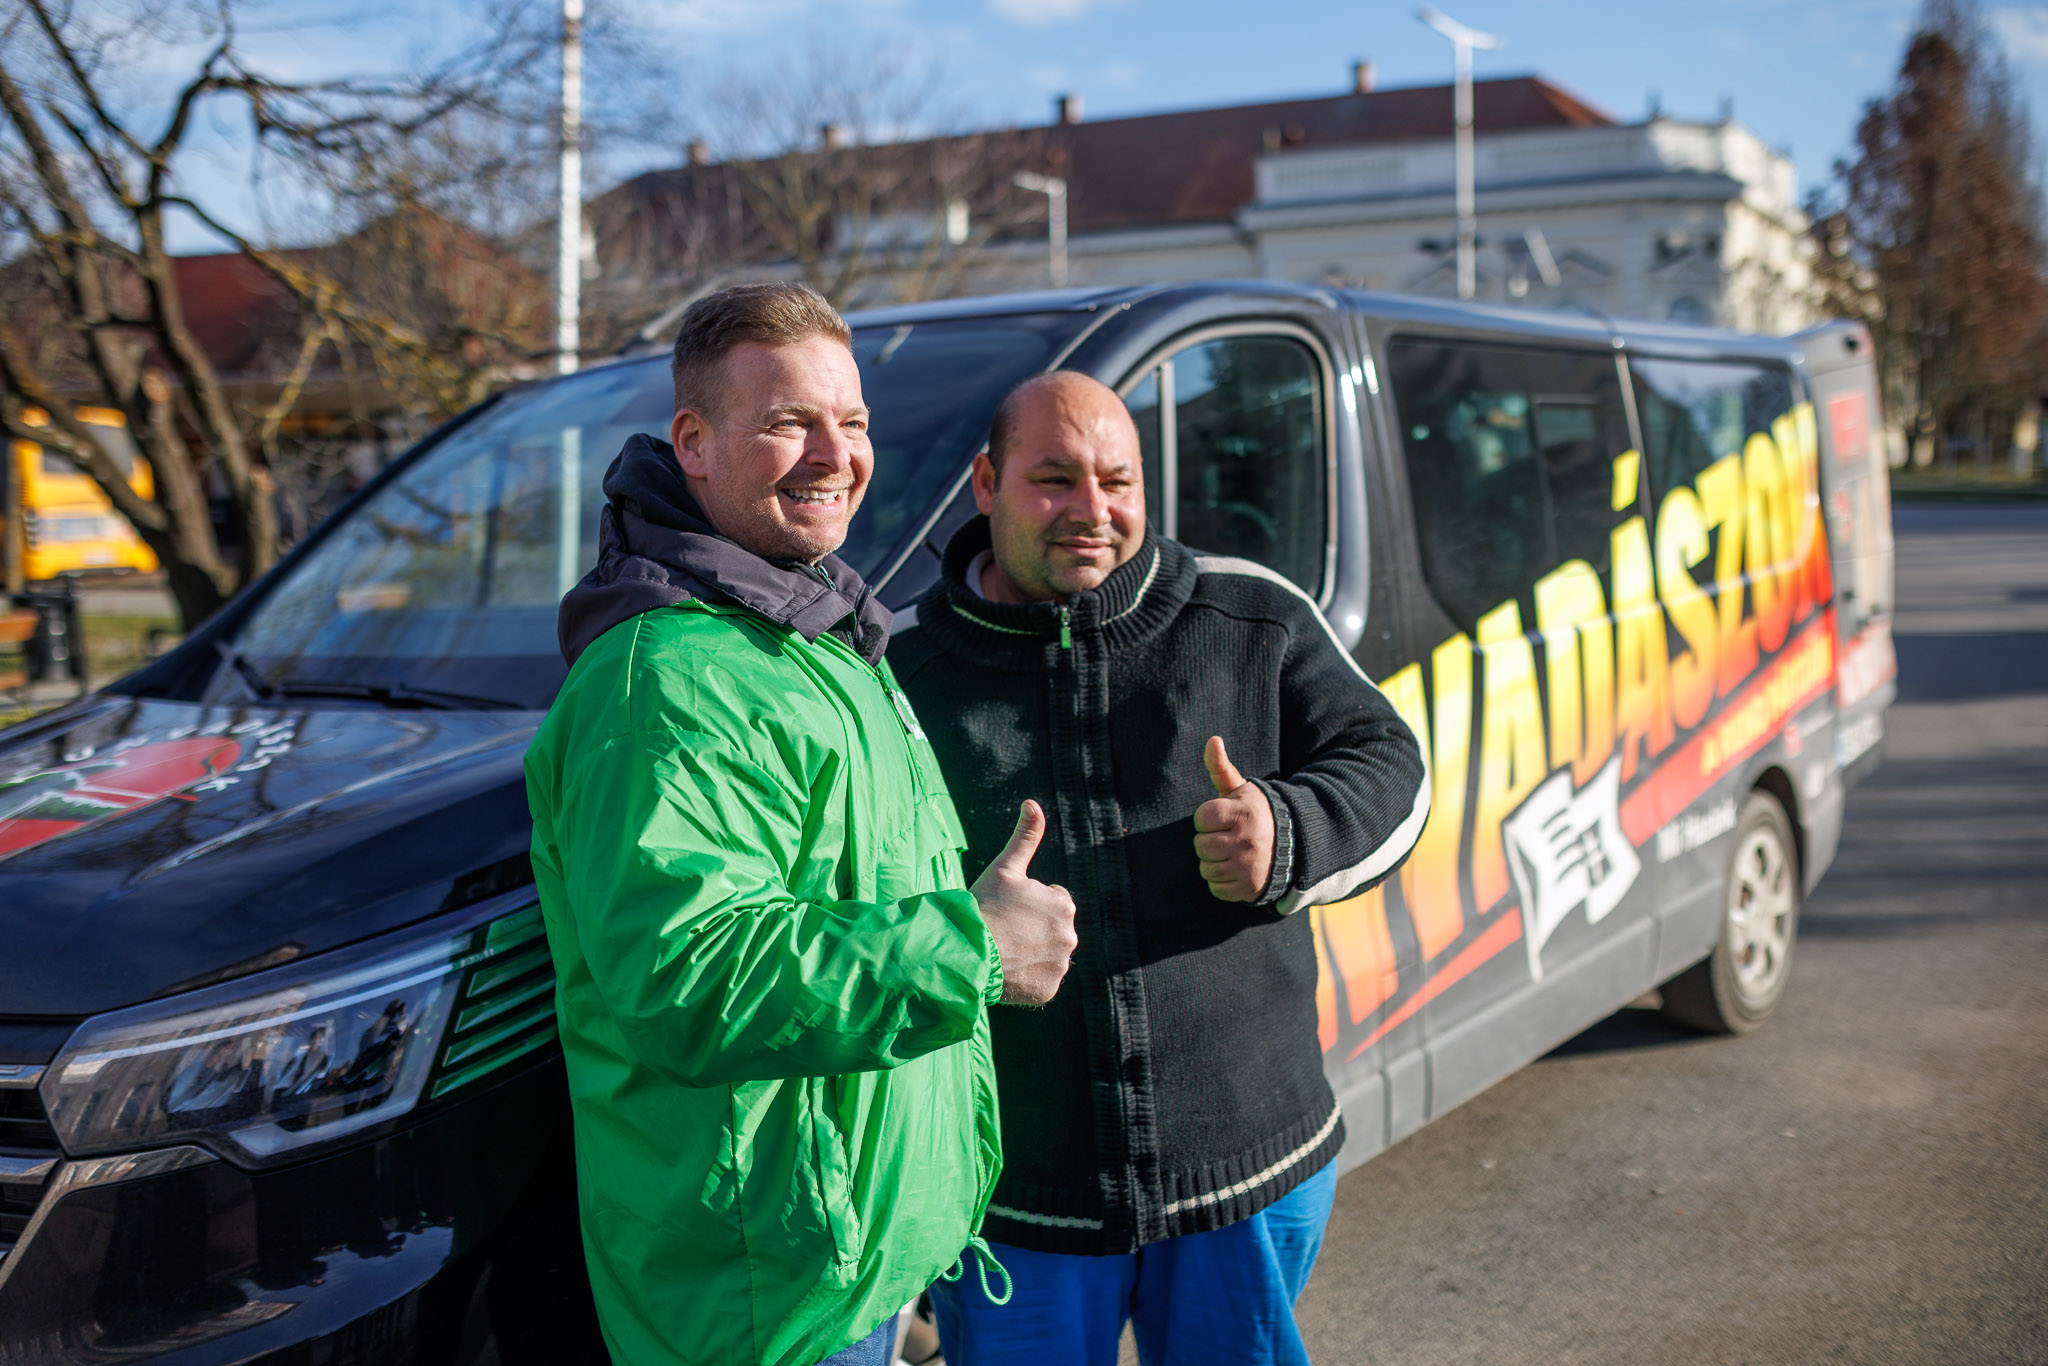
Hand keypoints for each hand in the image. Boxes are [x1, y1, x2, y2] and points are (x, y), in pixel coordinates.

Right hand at [971, 800, 1078, 1004]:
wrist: (966, 952)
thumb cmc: (983, 906)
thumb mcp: (1004, 868)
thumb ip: (1025, 836)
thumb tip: (1033, 803)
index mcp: (1064, 903)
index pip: (1051, 901)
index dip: (1025, 904)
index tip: (1006, 909)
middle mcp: (1070, 936)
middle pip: (1050, 928)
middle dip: (1031, 928)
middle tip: (1003, 930)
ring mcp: (1060, 966)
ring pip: (1045, 954)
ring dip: (1029, 952)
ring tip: (1003, 949)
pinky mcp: (1049, 990)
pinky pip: (1040, 980)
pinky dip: (1027, 976)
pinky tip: (1007, 969)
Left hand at [1194, 736, 1274, 902]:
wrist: (1293, 845)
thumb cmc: (1256, 814)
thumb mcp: (1241, 790)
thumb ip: (1221, 768)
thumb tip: (1213, 739)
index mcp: (1242, 814)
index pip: (1202, 818)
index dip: (1206, 818)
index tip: (1220, 818)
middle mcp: (1246, 841)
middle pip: (1201, 845)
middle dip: (1209, 840)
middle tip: (1226, 837)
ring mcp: (1248, 866)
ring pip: (1206, 869)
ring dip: (1213, 862)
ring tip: (1230, 853)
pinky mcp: (1249, 888)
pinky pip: (1216, 889)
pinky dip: (1221, 882)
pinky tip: (1235, 870)